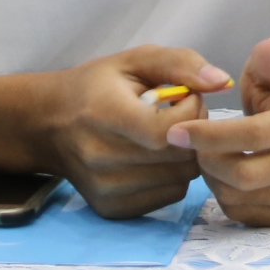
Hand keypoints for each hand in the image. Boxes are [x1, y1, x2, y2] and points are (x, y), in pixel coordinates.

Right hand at [35, 46, 223, 218]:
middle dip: (194, 133)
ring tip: (166, 135)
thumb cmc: (97, 86)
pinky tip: (157, 157)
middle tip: (179, 115)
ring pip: (180, 179)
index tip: (185, 97)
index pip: (166, 132)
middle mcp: (101, 158)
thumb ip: (182, 64)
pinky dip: (173, 175)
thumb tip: (222, 82)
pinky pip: (169, 196)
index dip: (190, 113)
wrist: (47, 124)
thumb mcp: (136, 60)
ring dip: (186, 155)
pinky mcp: (111, 209)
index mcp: (105, 115)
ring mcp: (105, 189)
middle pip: (178, 158)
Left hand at [169, 37, 269, 226]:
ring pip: (238, 198)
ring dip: (213, 179)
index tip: (175, 132)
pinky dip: (224, 197)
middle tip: (193, 146)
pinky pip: (242, 215)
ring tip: (211, 157)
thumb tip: (268, 47)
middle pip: (243, 175)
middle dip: (208, 161)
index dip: (209, 134)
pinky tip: (226, 176)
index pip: (252, 135)